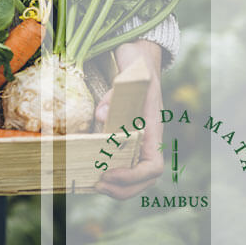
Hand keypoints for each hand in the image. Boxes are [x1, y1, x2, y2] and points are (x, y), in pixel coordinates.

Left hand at [93, 39, 163, 198]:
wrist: (138, 56)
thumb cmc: (138, 66)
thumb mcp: (131, 75)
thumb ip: (117, 95)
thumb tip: (101, 117)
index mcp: (152, 129)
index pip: (153, 166)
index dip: (133, 176)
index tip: (110, 174)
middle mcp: (147, 138)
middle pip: (145, 178)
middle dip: (123, 188)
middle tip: (98, 185)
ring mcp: (137, 138)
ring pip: (134, 173)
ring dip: (117, 186)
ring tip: (95, 184)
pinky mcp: (124, 133)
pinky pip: (122, 160)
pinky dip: (110, 171)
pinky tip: (92, 170)